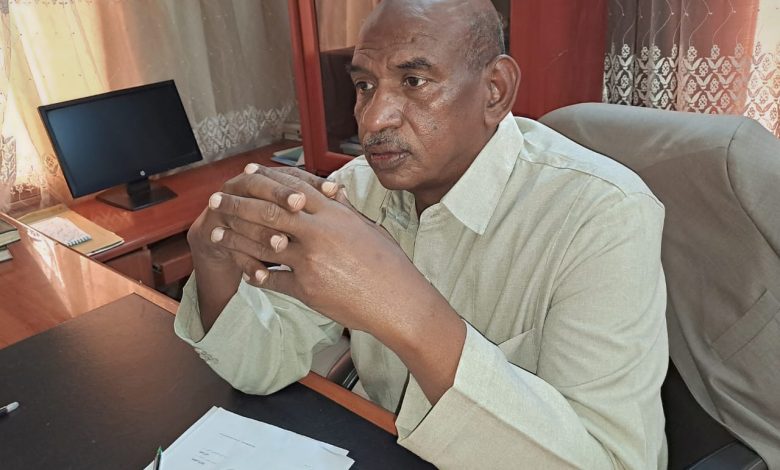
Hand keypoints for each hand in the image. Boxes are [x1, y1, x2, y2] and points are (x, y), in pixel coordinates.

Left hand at [208, 168, 466, 403]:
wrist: (398, 301)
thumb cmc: (390, 266)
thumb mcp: (368, 229)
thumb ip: (344, 211)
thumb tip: (332, 193)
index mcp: (335, 214)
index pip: (292, 188)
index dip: (265, 180)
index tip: (246, 175)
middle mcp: (320, 232)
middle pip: (268, 211)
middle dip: (238, 204)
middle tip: (218, 200)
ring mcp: (311, 261)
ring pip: (262, 243)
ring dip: (235, 237)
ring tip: (217, 232)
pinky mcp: (307, 288)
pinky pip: (272, 280)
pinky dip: (256, 275)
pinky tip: (246, 273)